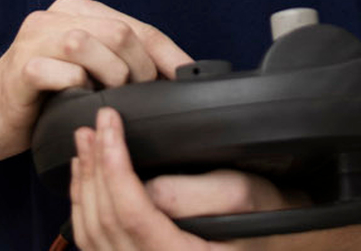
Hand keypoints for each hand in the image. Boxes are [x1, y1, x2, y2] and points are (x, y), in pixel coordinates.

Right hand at [0, 0, 191, 162]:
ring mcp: (35, 39)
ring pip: (91, 43)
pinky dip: (79, 90)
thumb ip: (119, 60)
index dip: (168, 54)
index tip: (189, 79)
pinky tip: (77, 103)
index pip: (138, 26)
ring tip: (108, 99)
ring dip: (111, 78)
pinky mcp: (20, 68)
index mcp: (77, 8)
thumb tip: (174, 76)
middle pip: (120, 32)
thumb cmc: (42, 95)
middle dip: (139, 70)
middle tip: (137, 99)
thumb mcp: (87, 70)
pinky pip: (62, 72)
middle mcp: (55, 15)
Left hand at [69, 107, 300, 250]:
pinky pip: (96, 244)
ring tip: (86, 143)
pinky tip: (88, 176)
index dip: (113, 163)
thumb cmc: (265, 220)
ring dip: (85, 184)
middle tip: (93, 125)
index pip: (131, 212)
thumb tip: (141, 184)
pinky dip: (85, 206)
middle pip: (105, 223)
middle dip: (95, 167)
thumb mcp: (242, 195)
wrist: (276, 244)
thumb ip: (191, 194)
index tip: (109, 122)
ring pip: (92, 235)